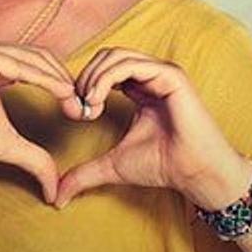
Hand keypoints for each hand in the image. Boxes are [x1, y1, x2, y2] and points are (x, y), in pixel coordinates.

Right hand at [0, 38, 86, 203]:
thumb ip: (36, 160)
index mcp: (0, 64)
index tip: (83, 113)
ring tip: (75, 104)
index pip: (43, 66)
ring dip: (60, 81)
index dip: (65, 87)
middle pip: (44, 59)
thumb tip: (56, 191)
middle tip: (85, 109)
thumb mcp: (11, 146)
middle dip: (67, 83)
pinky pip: (19, 64)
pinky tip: (60, 94)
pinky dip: (43, 78)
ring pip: (35, 59)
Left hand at [54, 48, 240, 208]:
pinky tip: (98, 101)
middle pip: (106, 55)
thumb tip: (58, 196)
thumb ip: (85, 173)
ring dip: (93, 78)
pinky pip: (130, 65)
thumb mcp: (114, 166)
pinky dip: (106, 79)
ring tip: (88, 105)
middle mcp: (151, 75)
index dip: (84, 84)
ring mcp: (162, 72)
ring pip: (115, 56)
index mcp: (141, 87)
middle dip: (85, 77)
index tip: (76, 112)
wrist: (194, 173)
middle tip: (79, 107)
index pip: (104, 67)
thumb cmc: (163, 166)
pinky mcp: (170, 76)